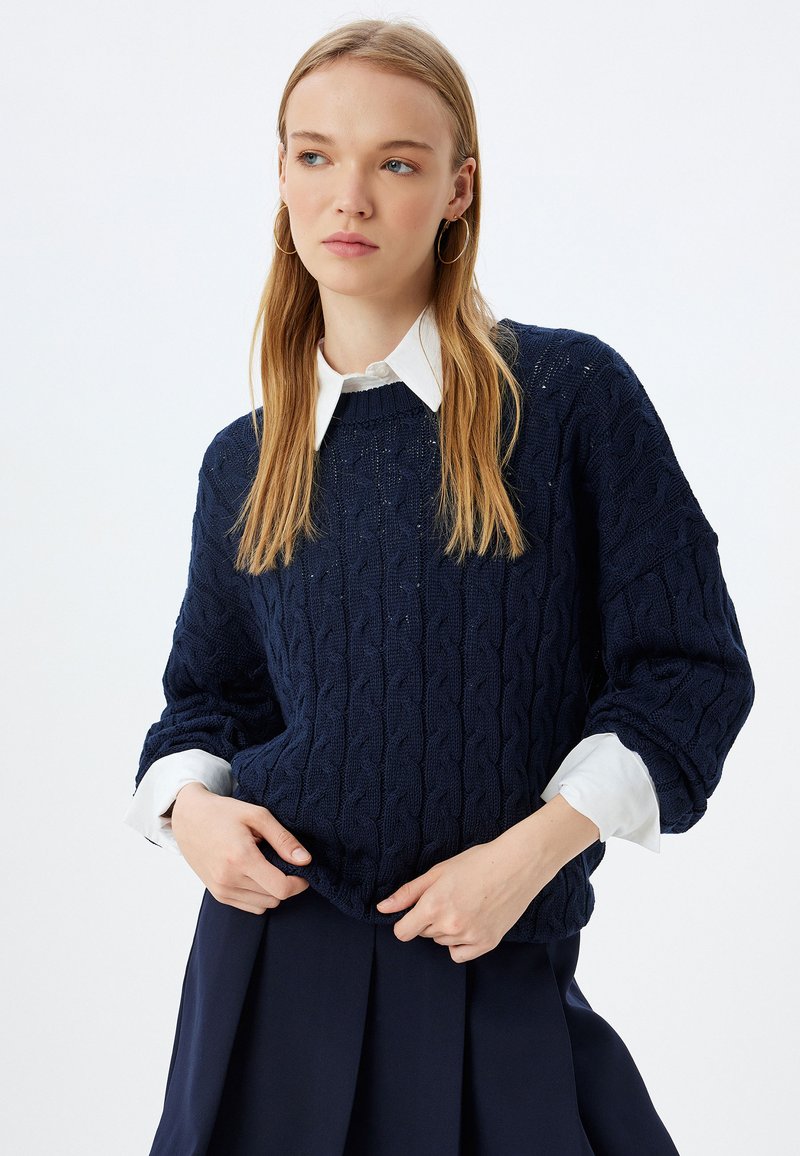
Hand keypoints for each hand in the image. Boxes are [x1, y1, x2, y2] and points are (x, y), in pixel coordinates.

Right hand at [170, 782, 312, 913]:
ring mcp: (221, 890)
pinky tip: (254, 874)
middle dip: (286, 883)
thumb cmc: (224, 813)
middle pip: (275, 898)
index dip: (299, 883)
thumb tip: (305, 860)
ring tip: (265, 865)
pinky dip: (259, 895)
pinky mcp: (217, 894)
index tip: (303, 870)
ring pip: (264, 905)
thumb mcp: (257, 815)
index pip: (281, 888)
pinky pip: (250, 906)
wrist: (188, 818)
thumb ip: (283, 839)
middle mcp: (229, 879)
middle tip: (282, 861)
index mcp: (241, 858)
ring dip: (272, 890)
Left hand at [374, 794, 599, 962]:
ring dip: (447, 929)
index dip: (406, 922)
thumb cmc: (477, 862)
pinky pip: (460, 954)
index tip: (416, 912)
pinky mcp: (487, 944)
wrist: (517, 864)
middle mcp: (450, 925)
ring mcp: (470, 936)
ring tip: (465, 904)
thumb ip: (408, 893)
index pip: (403, 932)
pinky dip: (461, 943)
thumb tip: (382, 909)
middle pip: (424, 934)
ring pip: (442, 941)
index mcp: (434, 905)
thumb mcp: (438, 872)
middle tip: (450, 896)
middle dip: (430, 919)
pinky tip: (471, 921)